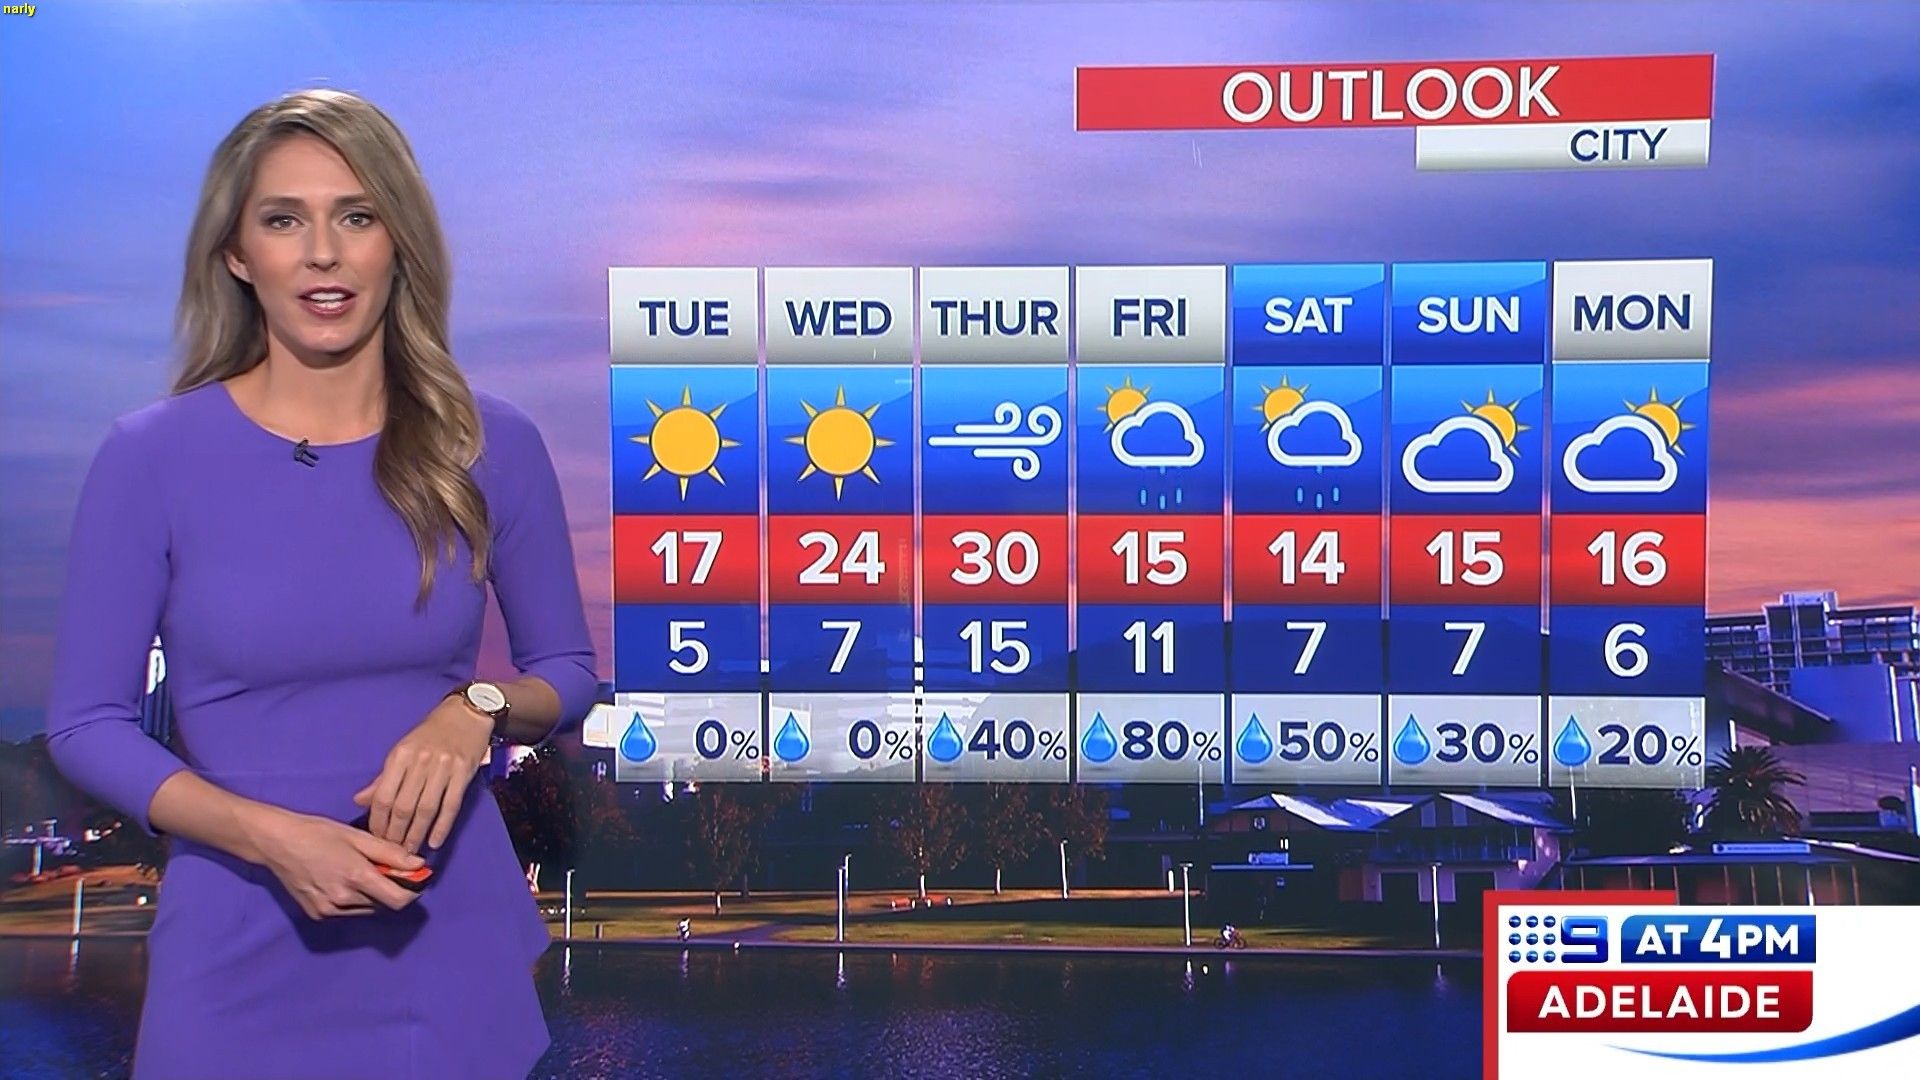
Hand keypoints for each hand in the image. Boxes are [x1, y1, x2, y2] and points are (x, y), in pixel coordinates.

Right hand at [250, 807, 425, 919]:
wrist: (277, 843)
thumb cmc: (318, 833)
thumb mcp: (357, 837)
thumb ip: (390, 853)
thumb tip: (419, 864)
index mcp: (356, 877)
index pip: (398, 900)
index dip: (412, 891)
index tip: (414, 879)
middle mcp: (344, 900)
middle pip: (384, 904)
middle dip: (391, 889)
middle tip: (384, 869)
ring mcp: (329, 910)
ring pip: (367, 910)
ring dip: (373, 896)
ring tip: (359, 872)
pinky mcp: (317, 915)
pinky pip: (348, 912)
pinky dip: (354, 900)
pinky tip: (342, 881)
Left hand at [353, 692, 492, 853]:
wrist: (466, 714)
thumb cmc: (431, 733)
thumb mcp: (403, 750)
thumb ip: (384, 778)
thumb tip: (360, 801)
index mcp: (400, 756)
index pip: (383, 796)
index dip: (378, 821)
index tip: (376, 838)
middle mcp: (420, 762)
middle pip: (403, 806)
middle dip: (396, 833)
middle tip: (392, 852)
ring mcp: (443, 767)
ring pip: (426, 809)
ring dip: (417, 834)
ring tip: (410, 851)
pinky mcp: (464, 773)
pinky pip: (451, 806)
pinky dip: (442, 827)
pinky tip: (435, 842)